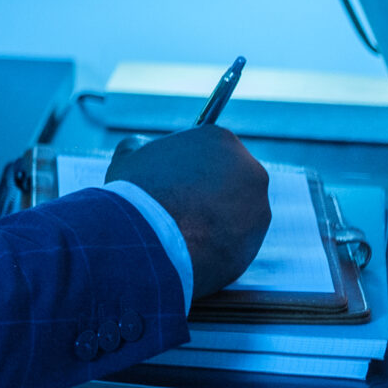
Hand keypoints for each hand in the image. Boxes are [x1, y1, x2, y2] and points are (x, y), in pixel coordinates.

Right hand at [106, 125, 271, 297]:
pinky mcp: (255, 242)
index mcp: (222, 140)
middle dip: (207, 192)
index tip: (173, 180)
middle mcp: (250, 170)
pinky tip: (190, 248)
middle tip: (179, 206)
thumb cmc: (136, 192)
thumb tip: (140, 146)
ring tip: (181, 231)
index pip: (210, 150)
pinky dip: (215, 244)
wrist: (148, 237)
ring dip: (213, 219)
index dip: (188, 167)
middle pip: (230, 180)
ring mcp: (258, 208)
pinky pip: (234, 241)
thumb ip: (141, 146)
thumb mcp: (129, 156)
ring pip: (235, 212)